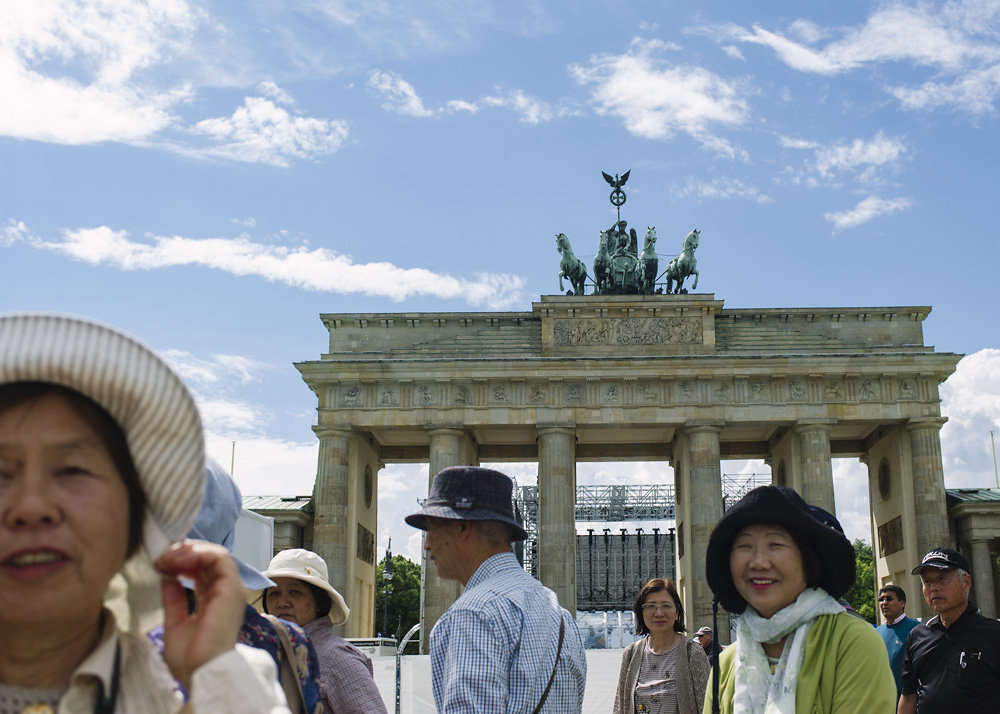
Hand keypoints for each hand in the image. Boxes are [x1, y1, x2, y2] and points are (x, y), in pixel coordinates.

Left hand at [155, 540, 246, 688]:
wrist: (200, 672)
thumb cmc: (191, 657)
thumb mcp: (174, 621)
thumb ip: (173, 598)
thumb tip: (167, 576)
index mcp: (213, 599)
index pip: (201, 569)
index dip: (181, 561)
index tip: (159, 563)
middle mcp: (225, 591)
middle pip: (207, 558)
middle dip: (182, 552)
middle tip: (161, 556)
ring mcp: (230, 588)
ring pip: (215, 553)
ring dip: (189, 550)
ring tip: (168, 557)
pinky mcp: (231, 588)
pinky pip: (220, 558)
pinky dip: (199, 553)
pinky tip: (180, 560)